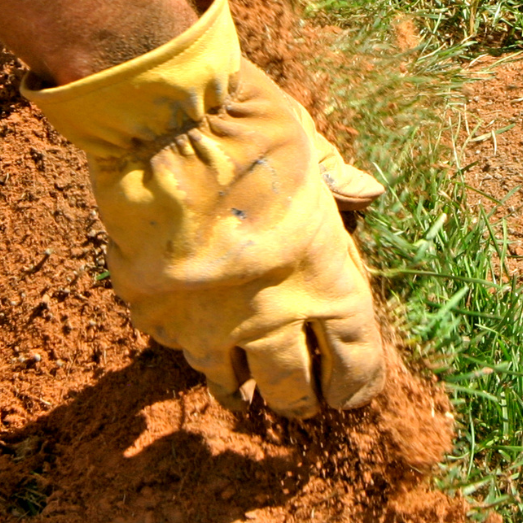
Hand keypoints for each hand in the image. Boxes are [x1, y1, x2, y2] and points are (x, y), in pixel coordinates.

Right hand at [22, 0, 385, 416]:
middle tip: (298, 400)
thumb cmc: (248, 125)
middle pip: (292, 390)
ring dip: (236, 388)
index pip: (354, 360)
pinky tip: (186, 333)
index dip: (355, 384)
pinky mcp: (153, 310)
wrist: (163, 122)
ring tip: (239, 395)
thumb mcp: (308, 147)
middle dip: (299, 399)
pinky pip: (173, 343)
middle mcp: (270, 314)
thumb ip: (336, 181)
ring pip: (226, 382)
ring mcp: (207, 320)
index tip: (350, 392)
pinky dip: (183, 341)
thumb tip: (368, 190)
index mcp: (324, 277)